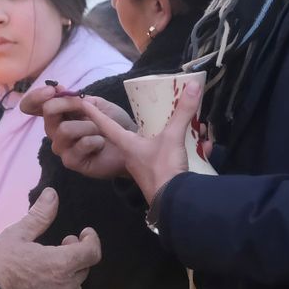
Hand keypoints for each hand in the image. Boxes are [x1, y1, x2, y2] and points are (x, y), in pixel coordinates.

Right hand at [0, 187, 100, 288]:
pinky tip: (43, 287)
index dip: (91, 240)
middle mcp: (65, 288)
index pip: (92, 252)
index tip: (84, 233)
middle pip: (84, 269)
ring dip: (69, 275)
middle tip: (64, 243)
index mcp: (61, 265)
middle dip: (77, 254)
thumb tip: (52, 194)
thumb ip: (40, 214)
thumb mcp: (17, 233)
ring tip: (51, 266)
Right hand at [21, 82, 132, 180]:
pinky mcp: (71, 162)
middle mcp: (55, 130)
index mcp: (57, 114)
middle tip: (89, 108)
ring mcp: (62, 148)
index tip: (52, 90)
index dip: (36, 97)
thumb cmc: (114, 123)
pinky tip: (101, 145)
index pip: (31, 106)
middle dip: (71, 104)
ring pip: (65, 129)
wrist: (131, 143)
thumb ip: (75, 98)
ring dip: (89, 126)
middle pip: (48, 112)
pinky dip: (96, 140)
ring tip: (100, 131)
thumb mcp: (96, 104)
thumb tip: (57, 89)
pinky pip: (80, 145)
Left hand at [77, 81, 201, 204]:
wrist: (175, 203)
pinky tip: (205, 147)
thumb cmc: (163, 169)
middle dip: (154, 122)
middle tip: (161, 110)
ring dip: (180, 135)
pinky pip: (175, 157)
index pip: (106, 125)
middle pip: (138, 133)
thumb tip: (192, 86)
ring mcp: (148, 166)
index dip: (96, 113)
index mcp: (128, 144)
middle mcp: (135, 154)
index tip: (83, 102)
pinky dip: (191, 151)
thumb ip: (182, 112)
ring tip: (196, 127)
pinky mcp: (163, 174)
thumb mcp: (173, 137)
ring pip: (162, 144)